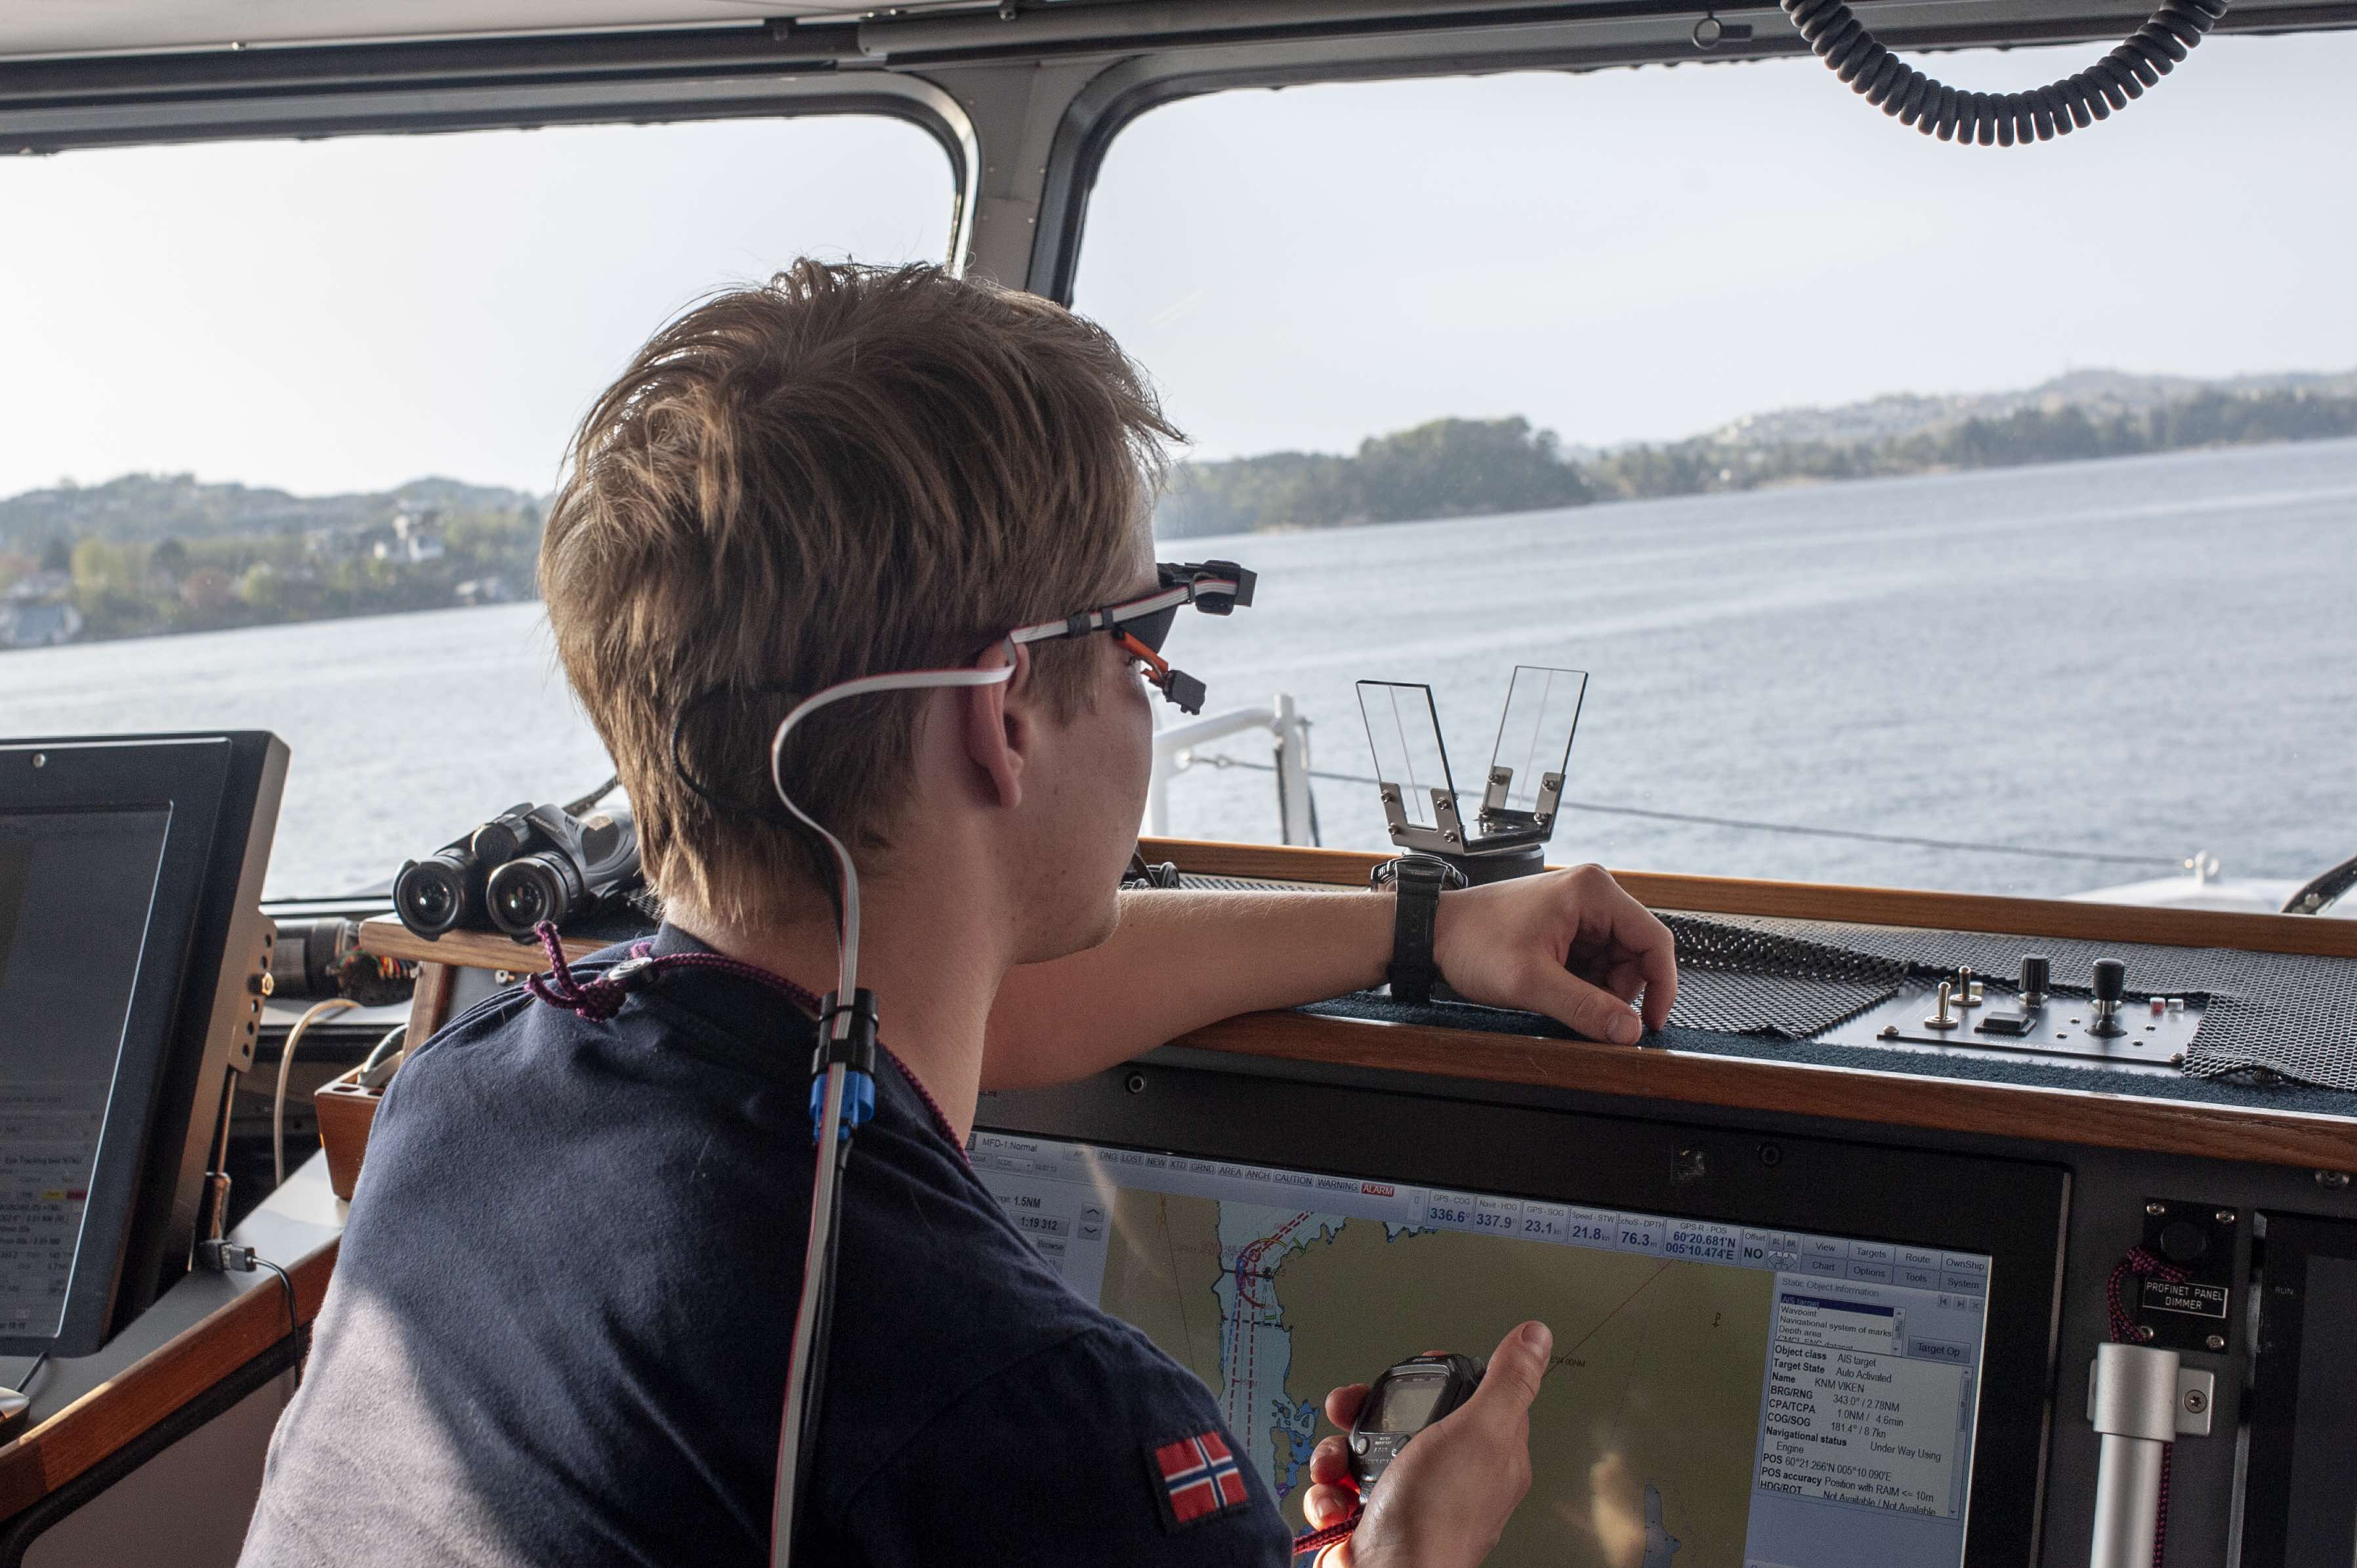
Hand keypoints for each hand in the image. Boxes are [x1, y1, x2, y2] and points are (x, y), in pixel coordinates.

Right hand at [1301, 1321, 1551, 1567]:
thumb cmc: (1436, 1516)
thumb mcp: (1480, 1431)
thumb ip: (1507, 1381)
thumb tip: (1536, 1335)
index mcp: (1489, 1457)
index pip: (1469, 1399)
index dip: (1438, 1380)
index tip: (1414, 1374)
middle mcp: (1450, 1479)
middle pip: (1406, 1420)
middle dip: (1370, 1412)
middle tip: (1353, 1408)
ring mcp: (1408, 1501)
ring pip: (1365, 1451)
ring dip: (1339, 1452)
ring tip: (1339, 1465)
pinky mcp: (1370, 1521)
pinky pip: (1340, 1489)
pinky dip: (1328, 1492)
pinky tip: (1336, 1501)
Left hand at [1431, 864, 1676, 1043]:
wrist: (1433, 933)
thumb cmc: (1474, 942)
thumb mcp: (1531, 982)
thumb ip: (1585, 1008)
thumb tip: (1630, 1032)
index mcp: (1593, 892)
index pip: (1655, 941)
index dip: (1662, 987)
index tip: (1652, 1025)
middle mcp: (1592, 894)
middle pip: (1636, 955)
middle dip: (1618, 992)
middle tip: (1586, 1015)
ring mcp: (1579, 910)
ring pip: (1615, 964)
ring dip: (1597, 991)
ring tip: (1557, 997)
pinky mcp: (1566, 927)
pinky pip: (1593, 963)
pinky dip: (1582, 985)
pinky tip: (1553, 990)